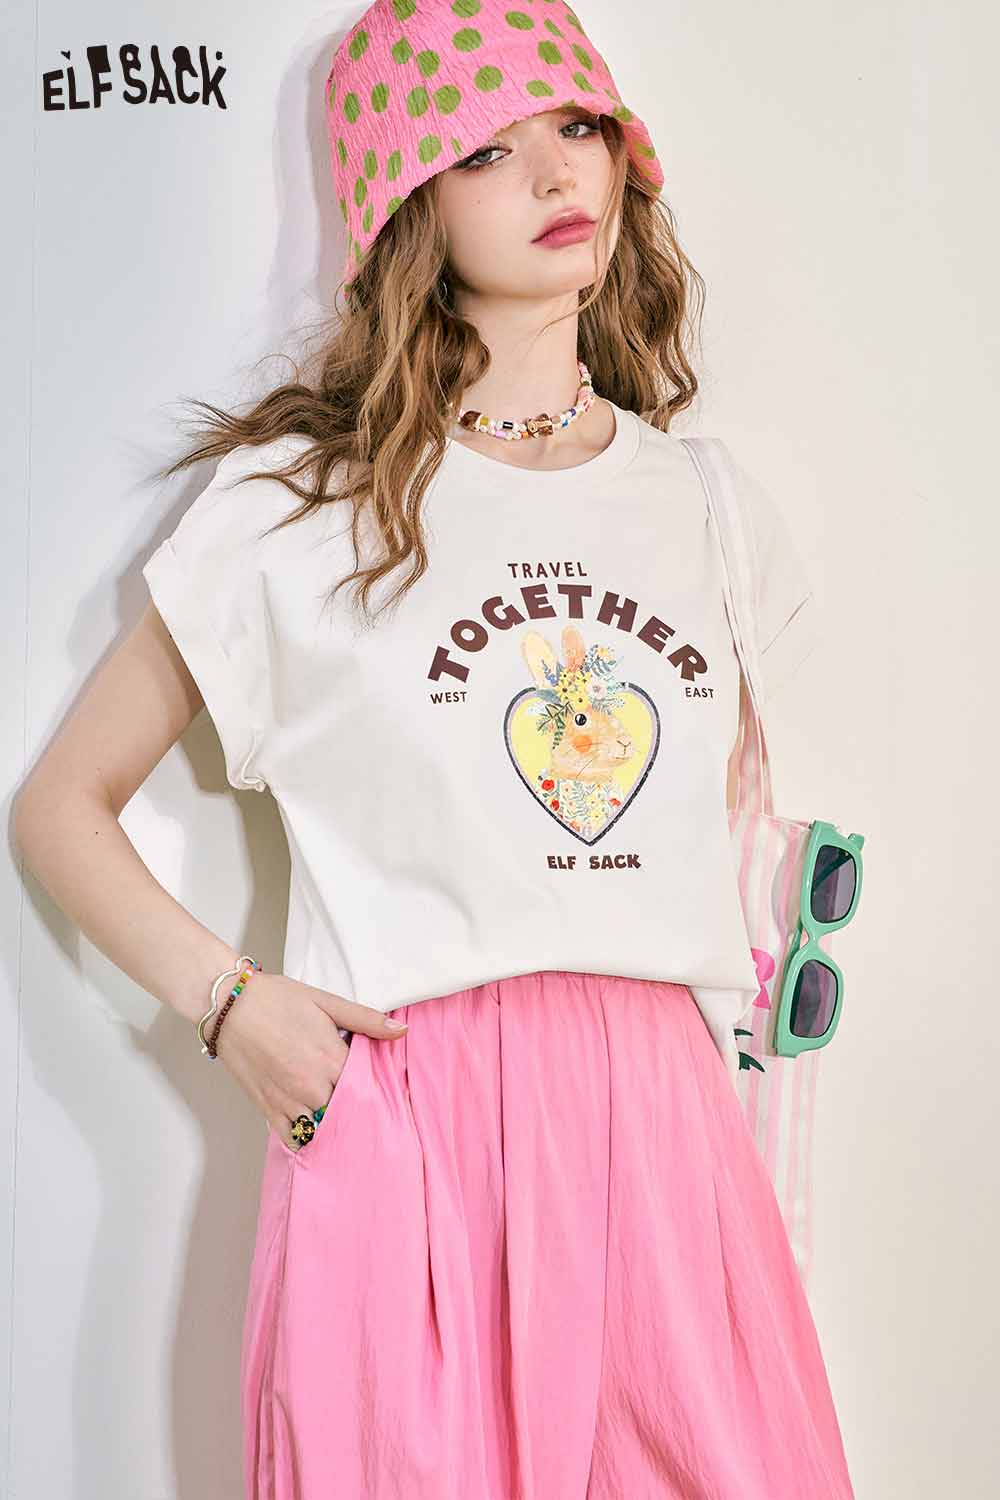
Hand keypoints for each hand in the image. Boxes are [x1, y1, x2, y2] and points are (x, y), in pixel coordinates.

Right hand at [213, 972, 407, 1148]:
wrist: (229, 1006)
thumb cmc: (277, 1000)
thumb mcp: (326, 1002)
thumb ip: (366, 1020)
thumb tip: (401, 1031)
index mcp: (329, 1058)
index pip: (368, 1086)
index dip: (377, 1086)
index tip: (383, 1086)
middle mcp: (311, 1085)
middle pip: (348, 1110)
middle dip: (358, 1107)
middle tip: (368, 1105)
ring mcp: (288, 1101)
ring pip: (323, 1128)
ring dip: (335, 1125)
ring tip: (346, 1120)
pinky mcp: (268, 1109)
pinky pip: (294, 1138)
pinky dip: (307, 1138)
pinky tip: (317, 1131)